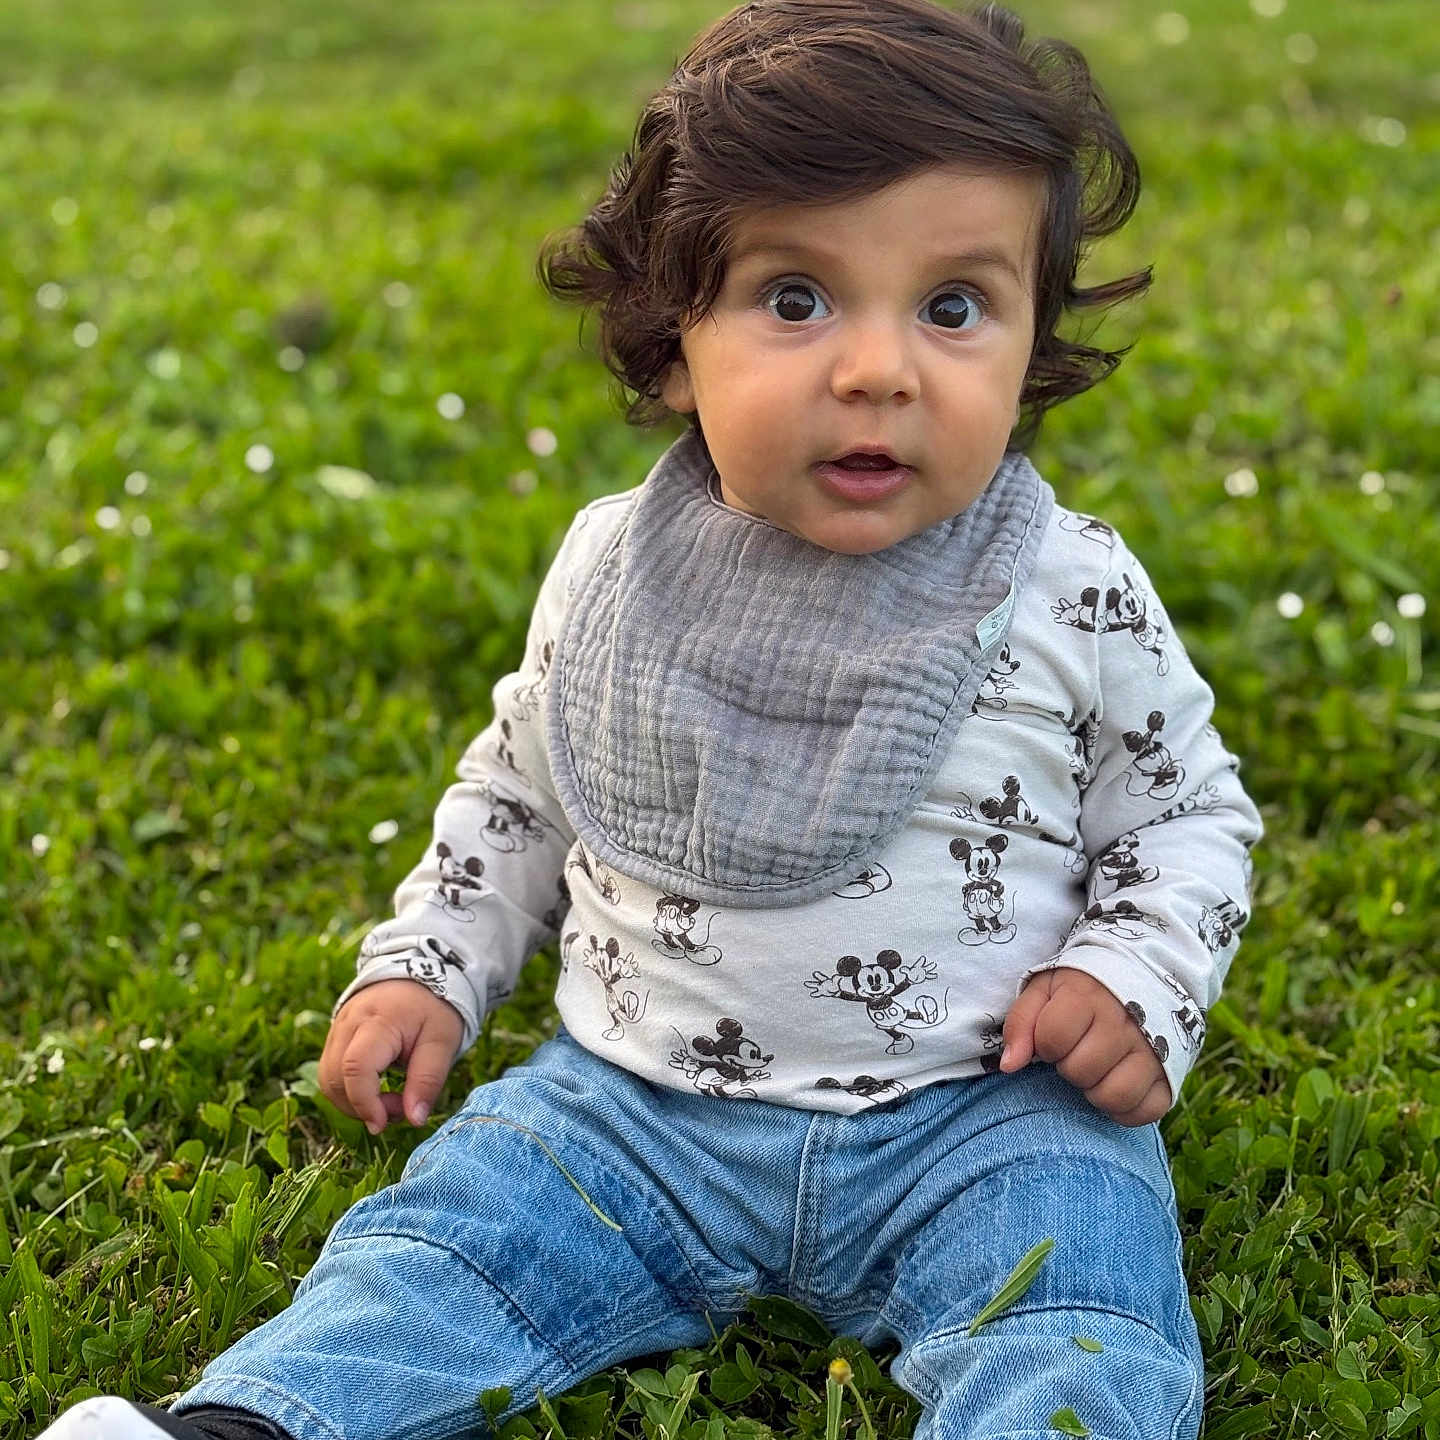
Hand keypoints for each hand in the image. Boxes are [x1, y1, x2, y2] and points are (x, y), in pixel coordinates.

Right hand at [318, 979, 463, 1134]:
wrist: (420, 970)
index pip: (355, 1067)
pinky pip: (331, 1071)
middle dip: (361, 1107)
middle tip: (399, 1109)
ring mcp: (337, 1028)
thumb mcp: (443, 1042)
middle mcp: (349, 1023)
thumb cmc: (434, 1007)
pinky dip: (349, 1090)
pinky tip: (376, 1089)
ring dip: (353, 1102)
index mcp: (377, 1021)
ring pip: (328, 1078)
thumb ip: (428, 1080)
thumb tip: (414, 1119)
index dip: (365, 1103)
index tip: (384, 1123)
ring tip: (389, 1101)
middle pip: (335, 1078)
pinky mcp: (335, 1036)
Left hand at [999, 966, 1170, 1124]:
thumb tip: (1009, 1066)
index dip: (1045, 1044)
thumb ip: (1021, 1023)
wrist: (1141, 976)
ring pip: (1113, 1095)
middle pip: (1081, 1070)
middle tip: (1077, 1051)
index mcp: (1089, 996)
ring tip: (1095, 1070)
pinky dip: (1125, 1109)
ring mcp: (1152, 1052)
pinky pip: (1145, 1112)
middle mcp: (1125, 1023)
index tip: (1053, 1037)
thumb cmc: (1081, 989)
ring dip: (1095, 1090)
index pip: (1053, 1038)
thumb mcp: (1044, 990)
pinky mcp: (1170, 1078)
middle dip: (1068, 1066)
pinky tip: (1116, 1085)